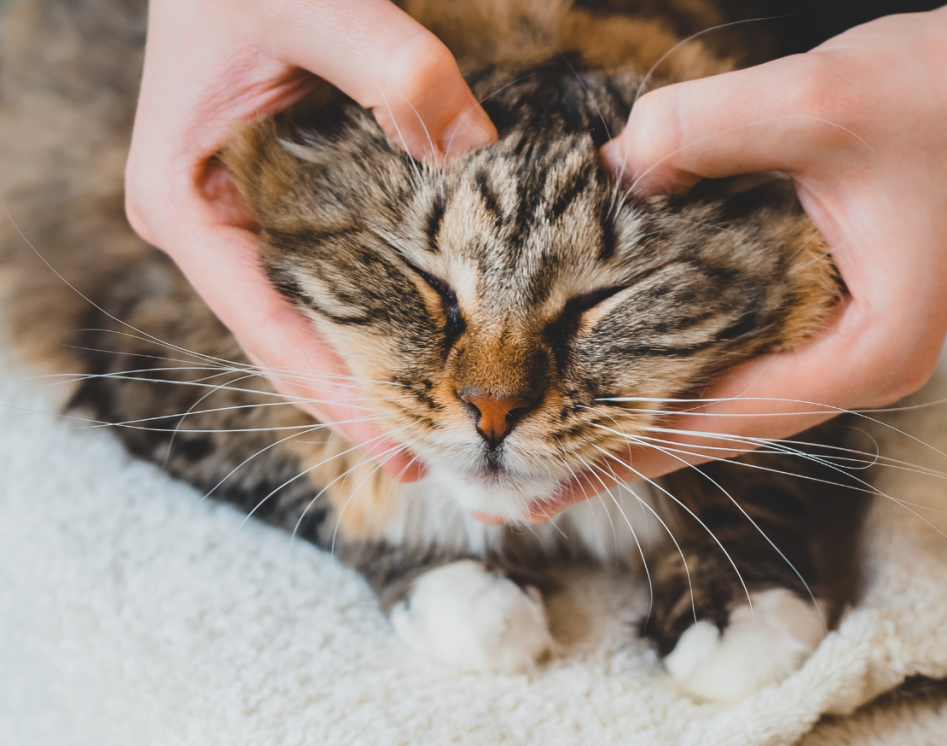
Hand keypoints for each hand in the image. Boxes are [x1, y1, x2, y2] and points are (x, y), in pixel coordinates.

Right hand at [125, 0, 496, 478]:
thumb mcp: (311, 2)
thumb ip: (394, 69)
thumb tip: (478, 146)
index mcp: (188, 203)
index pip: (268, 326)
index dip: (336, 389)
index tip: (396, 440)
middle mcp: (207, 226)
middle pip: (285, 340)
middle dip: (353, 399)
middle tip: (423, 456)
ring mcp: (237, 221)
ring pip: (302, 319)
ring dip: (361, 371)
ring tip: (422, 427)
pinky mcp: (272, 207)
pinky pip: (320, 282)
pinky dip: (365, 320)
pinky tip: (412, 352)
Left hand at [532, 0, 946, 518]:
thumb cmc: (940, 94)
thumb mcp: (813, 102)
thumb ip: (700, 130)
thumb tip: (608, 170)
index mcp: (864, 352)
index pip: (721, 421)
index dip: (627, 448)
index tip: (552, 480)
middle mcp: (852, 366)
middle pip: (712, 434)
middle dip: (619, 458)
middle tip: (531, 495)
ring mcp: (839, 347)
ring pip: (718, 407)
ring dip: (638, 427)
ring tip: (556, 458)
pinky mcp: (823, 317)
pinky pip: (731, 366)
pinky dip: (669, 381)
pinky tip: (613, 391)